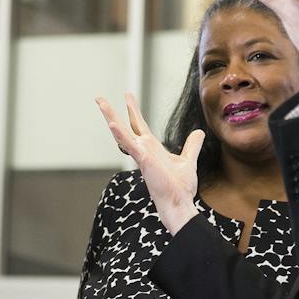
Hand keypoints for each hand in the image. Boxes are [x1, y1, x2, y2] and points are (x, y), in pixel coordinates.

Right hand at [96, 92, 201, 234]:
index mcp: (151, 148)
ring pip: (121, 132)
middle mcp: (143, 150)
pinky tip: (112, 124)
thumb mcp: (189, 160)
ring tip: (100, 102)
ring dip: (110, 117)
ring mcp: (141, 155)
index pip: (139, 125)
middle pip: (124, 126)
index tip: (127, 95)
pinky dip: (120, 135)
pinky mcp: (143, 161)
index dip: (132, 110)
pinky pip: (130, 145)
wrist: (179, 203)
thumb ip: (192, 146)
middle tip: (99, 97)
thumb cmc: (181, 187)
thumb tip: (199, 133)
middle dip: (111, 111)